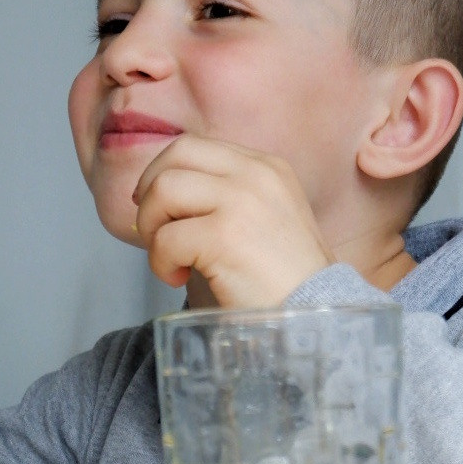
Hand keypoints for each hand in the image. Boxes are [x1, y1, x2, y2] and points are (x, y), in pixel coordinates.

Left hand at [134, 136, 334, 307]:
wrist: (312, 316)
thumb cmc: (282, 281)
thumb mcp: (263, 220)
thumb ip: (225, 197)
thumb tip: (161, 195)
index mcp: (266, 167)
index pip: (194, 147)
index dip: (162, 173)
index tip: (158, 208)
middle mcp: (256, 175)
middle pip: (175, 156)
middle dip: (150, 195)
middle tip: (154, 233)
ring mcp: (241, 202)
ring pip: (163, 190)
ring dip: (151, 228)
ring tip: (169, 259)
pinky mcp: (224, 236)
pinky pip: (165, 238)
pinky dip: (161, 263)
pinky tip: (178, 278)